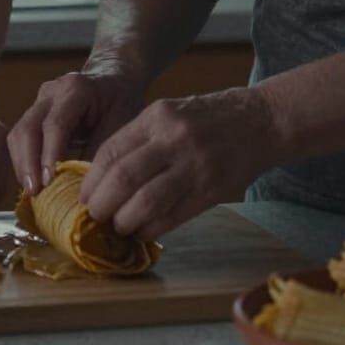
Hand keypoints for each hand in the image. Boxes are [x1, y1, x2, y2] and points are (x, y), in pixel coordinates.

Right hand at [7, 61, 147, 195]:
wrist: (114, 80)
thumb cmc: (120, 101)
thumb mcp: (121, 124)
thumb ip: (100, 153)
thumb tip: (83, 189)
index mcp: (76, 89)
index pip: (55, 124)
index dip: (49, 154)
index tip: (48, 181)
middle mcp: (52, 91)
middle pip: (28, 127)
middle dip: (28, 162)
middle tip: (34, 192)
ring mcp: (39, 101)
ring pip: (18, 133)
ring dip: (22, 164)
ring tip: (31, 192)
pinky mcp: (33, 113)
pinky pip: (20, 138)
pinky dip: (23, 161)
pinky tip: (32, 181)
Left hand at [79, 86, 272, 242]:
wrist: (260, 122)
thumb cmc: (207, 118)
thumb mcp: (168, 113)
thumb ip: (138, 139)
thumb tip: (101, 175)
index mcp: (158, 116)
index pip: (112, 151)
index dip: (91, 179)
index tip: (83, 195)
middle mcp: (174, 140)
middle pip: (124, 178)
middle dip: (101, 203)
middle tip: (94, 215)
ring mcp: (195, 166)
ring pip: (146, 202)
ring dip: (124, 220)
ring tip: (116, 226)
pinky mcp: (211, 191)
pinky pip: (172, 217)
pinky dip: (150, 229)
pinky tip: (141, 231)